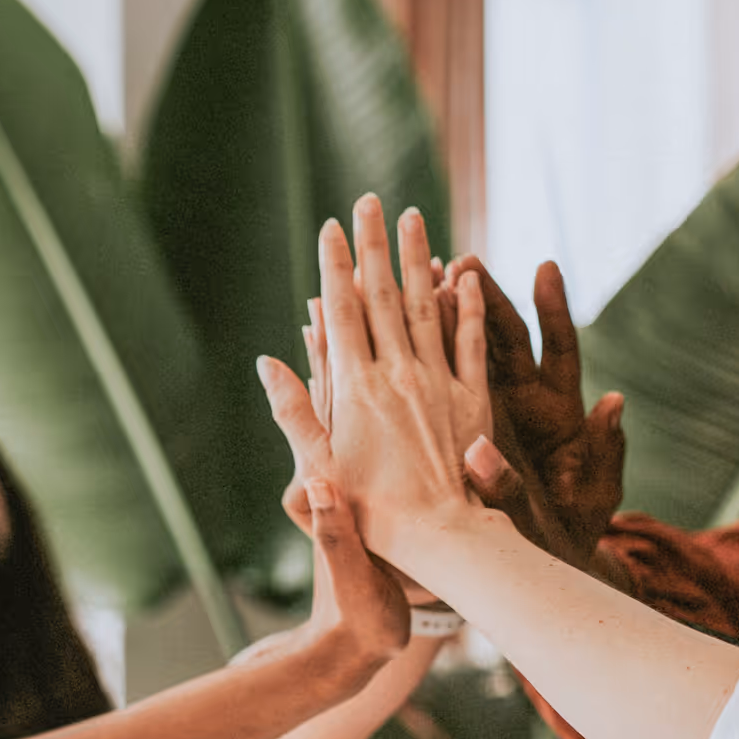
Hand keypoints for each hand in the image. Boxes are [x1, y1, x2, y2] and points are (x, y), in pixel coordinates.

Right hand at [266, 194, 486, 577]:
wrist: (440, 538)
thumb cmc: (370, 513)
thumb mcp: (318, 466)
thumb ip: (294, 411)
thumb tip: (267, 362)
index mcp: (357, 390)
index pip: (344, 313)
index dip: (336, 266)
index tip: (331, 227)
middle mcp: (398, 375)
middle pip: (384, 296)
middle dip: (375, 245)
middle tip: (371, 201)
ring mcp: (438, 382)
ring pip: (428, 307)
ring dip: (419, 259)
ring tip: (414, 218)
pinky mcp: (472, 398)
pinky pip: (471, 341)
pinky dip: (468, 305)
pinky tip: (465, 274)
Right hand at [443, 256, 624, 570]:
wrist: (537, 564)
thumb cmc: (566, 536)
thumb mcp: (590, 500)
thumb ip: (589, 459)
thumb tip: (587, 414)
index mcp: (560, 414)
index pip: (558, 350)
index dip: (553, 311)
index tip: (545, 269)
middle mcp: (524, 403)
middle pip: (504, 338)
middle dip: (484, 297)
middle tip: (463, 261)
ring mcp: (487, 413)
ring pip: (462, 355)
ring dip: (445, 316)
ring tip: (419, 275)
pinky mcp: (458, 428)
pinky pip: (436, 385)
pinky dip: (418, 357)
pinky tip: (391, 329)